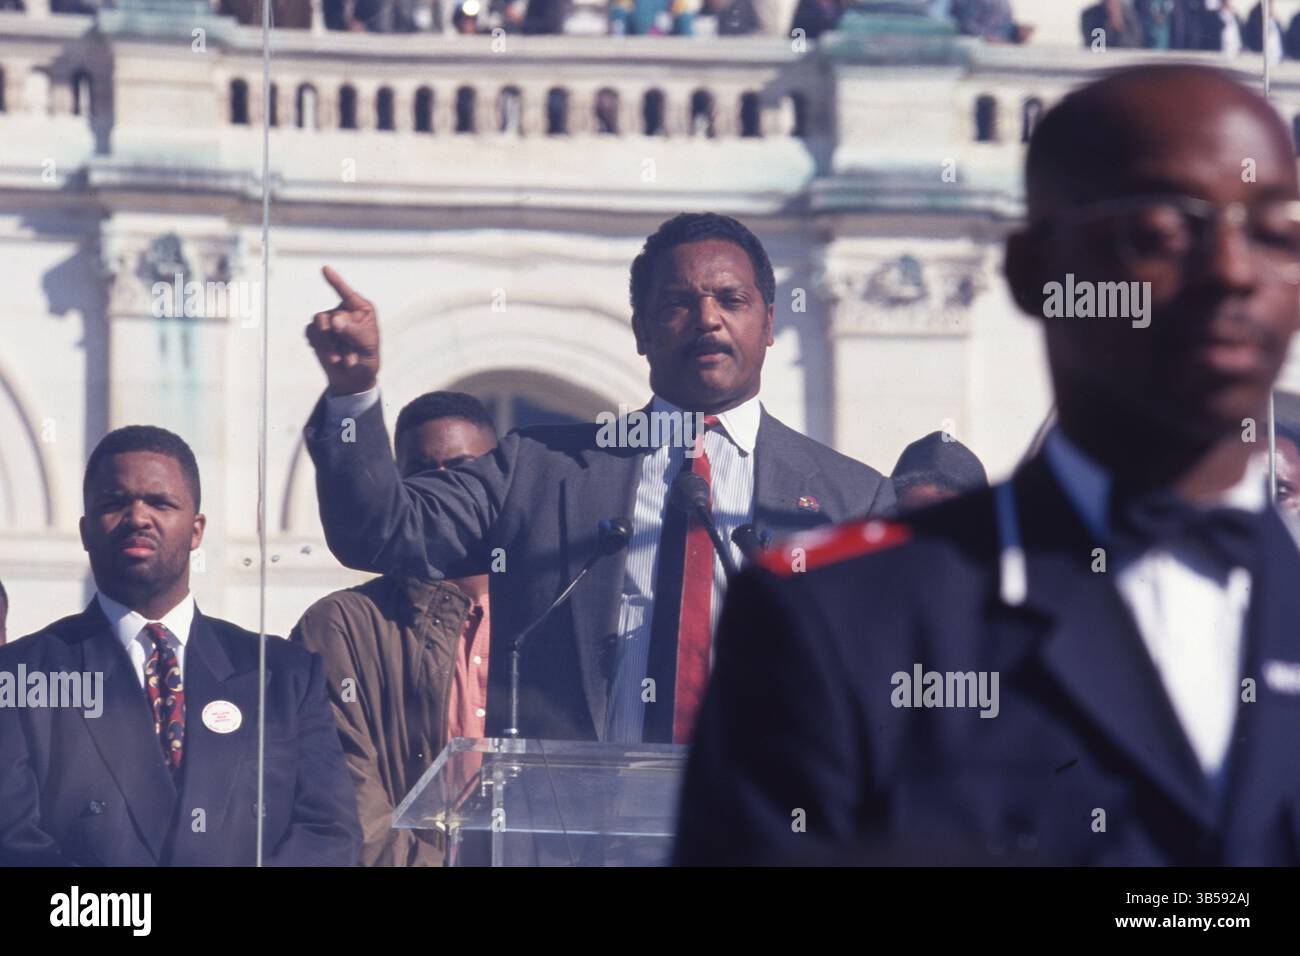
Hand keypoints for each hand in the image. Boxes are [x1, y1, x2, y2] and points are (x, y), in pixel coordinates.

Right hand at [305, 266, 379, 395]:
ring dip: (329, 344)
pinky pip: (312, 335)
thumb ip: (355, 332)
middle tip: (350, 354)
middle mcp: (344, 311)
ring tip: (341, 358)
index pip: (347, 294)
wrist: (353, 380)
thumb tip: (335, 320)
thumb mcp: (368, 348)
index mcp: (361, 309)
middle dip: (338, 337)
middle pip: (331, 315)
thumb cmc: (367, 360)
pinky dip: (322, 349)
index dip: (335, 281)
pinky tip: (333, 358)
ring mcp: (329, 321)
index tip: (325, 269)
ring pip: (319, 325)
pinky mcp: (317, 333)